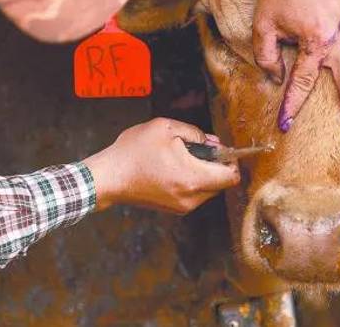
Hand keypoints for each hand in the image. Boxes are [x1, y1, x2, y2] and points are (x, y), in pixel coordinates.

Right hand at [84, 118, 238, 213]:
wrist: (108, 177)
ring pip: (208, 189)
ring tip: (181, 156)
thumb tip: (212, 142)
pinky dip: (192, 181)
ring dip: (203, 172)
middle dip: (216, 164)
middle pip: (221, 183)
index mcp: (193, 178)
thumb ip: (194, 132)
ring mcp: (182, 207)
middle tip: (198, 147)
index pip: (231, 177)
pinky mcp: (174, 209)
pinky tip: (173, 167)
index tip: (220, 148)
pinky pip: (194, 194)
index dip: (231, 160)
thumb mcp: (164, 128)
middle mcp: (191, 197)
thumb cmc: (133, 151)